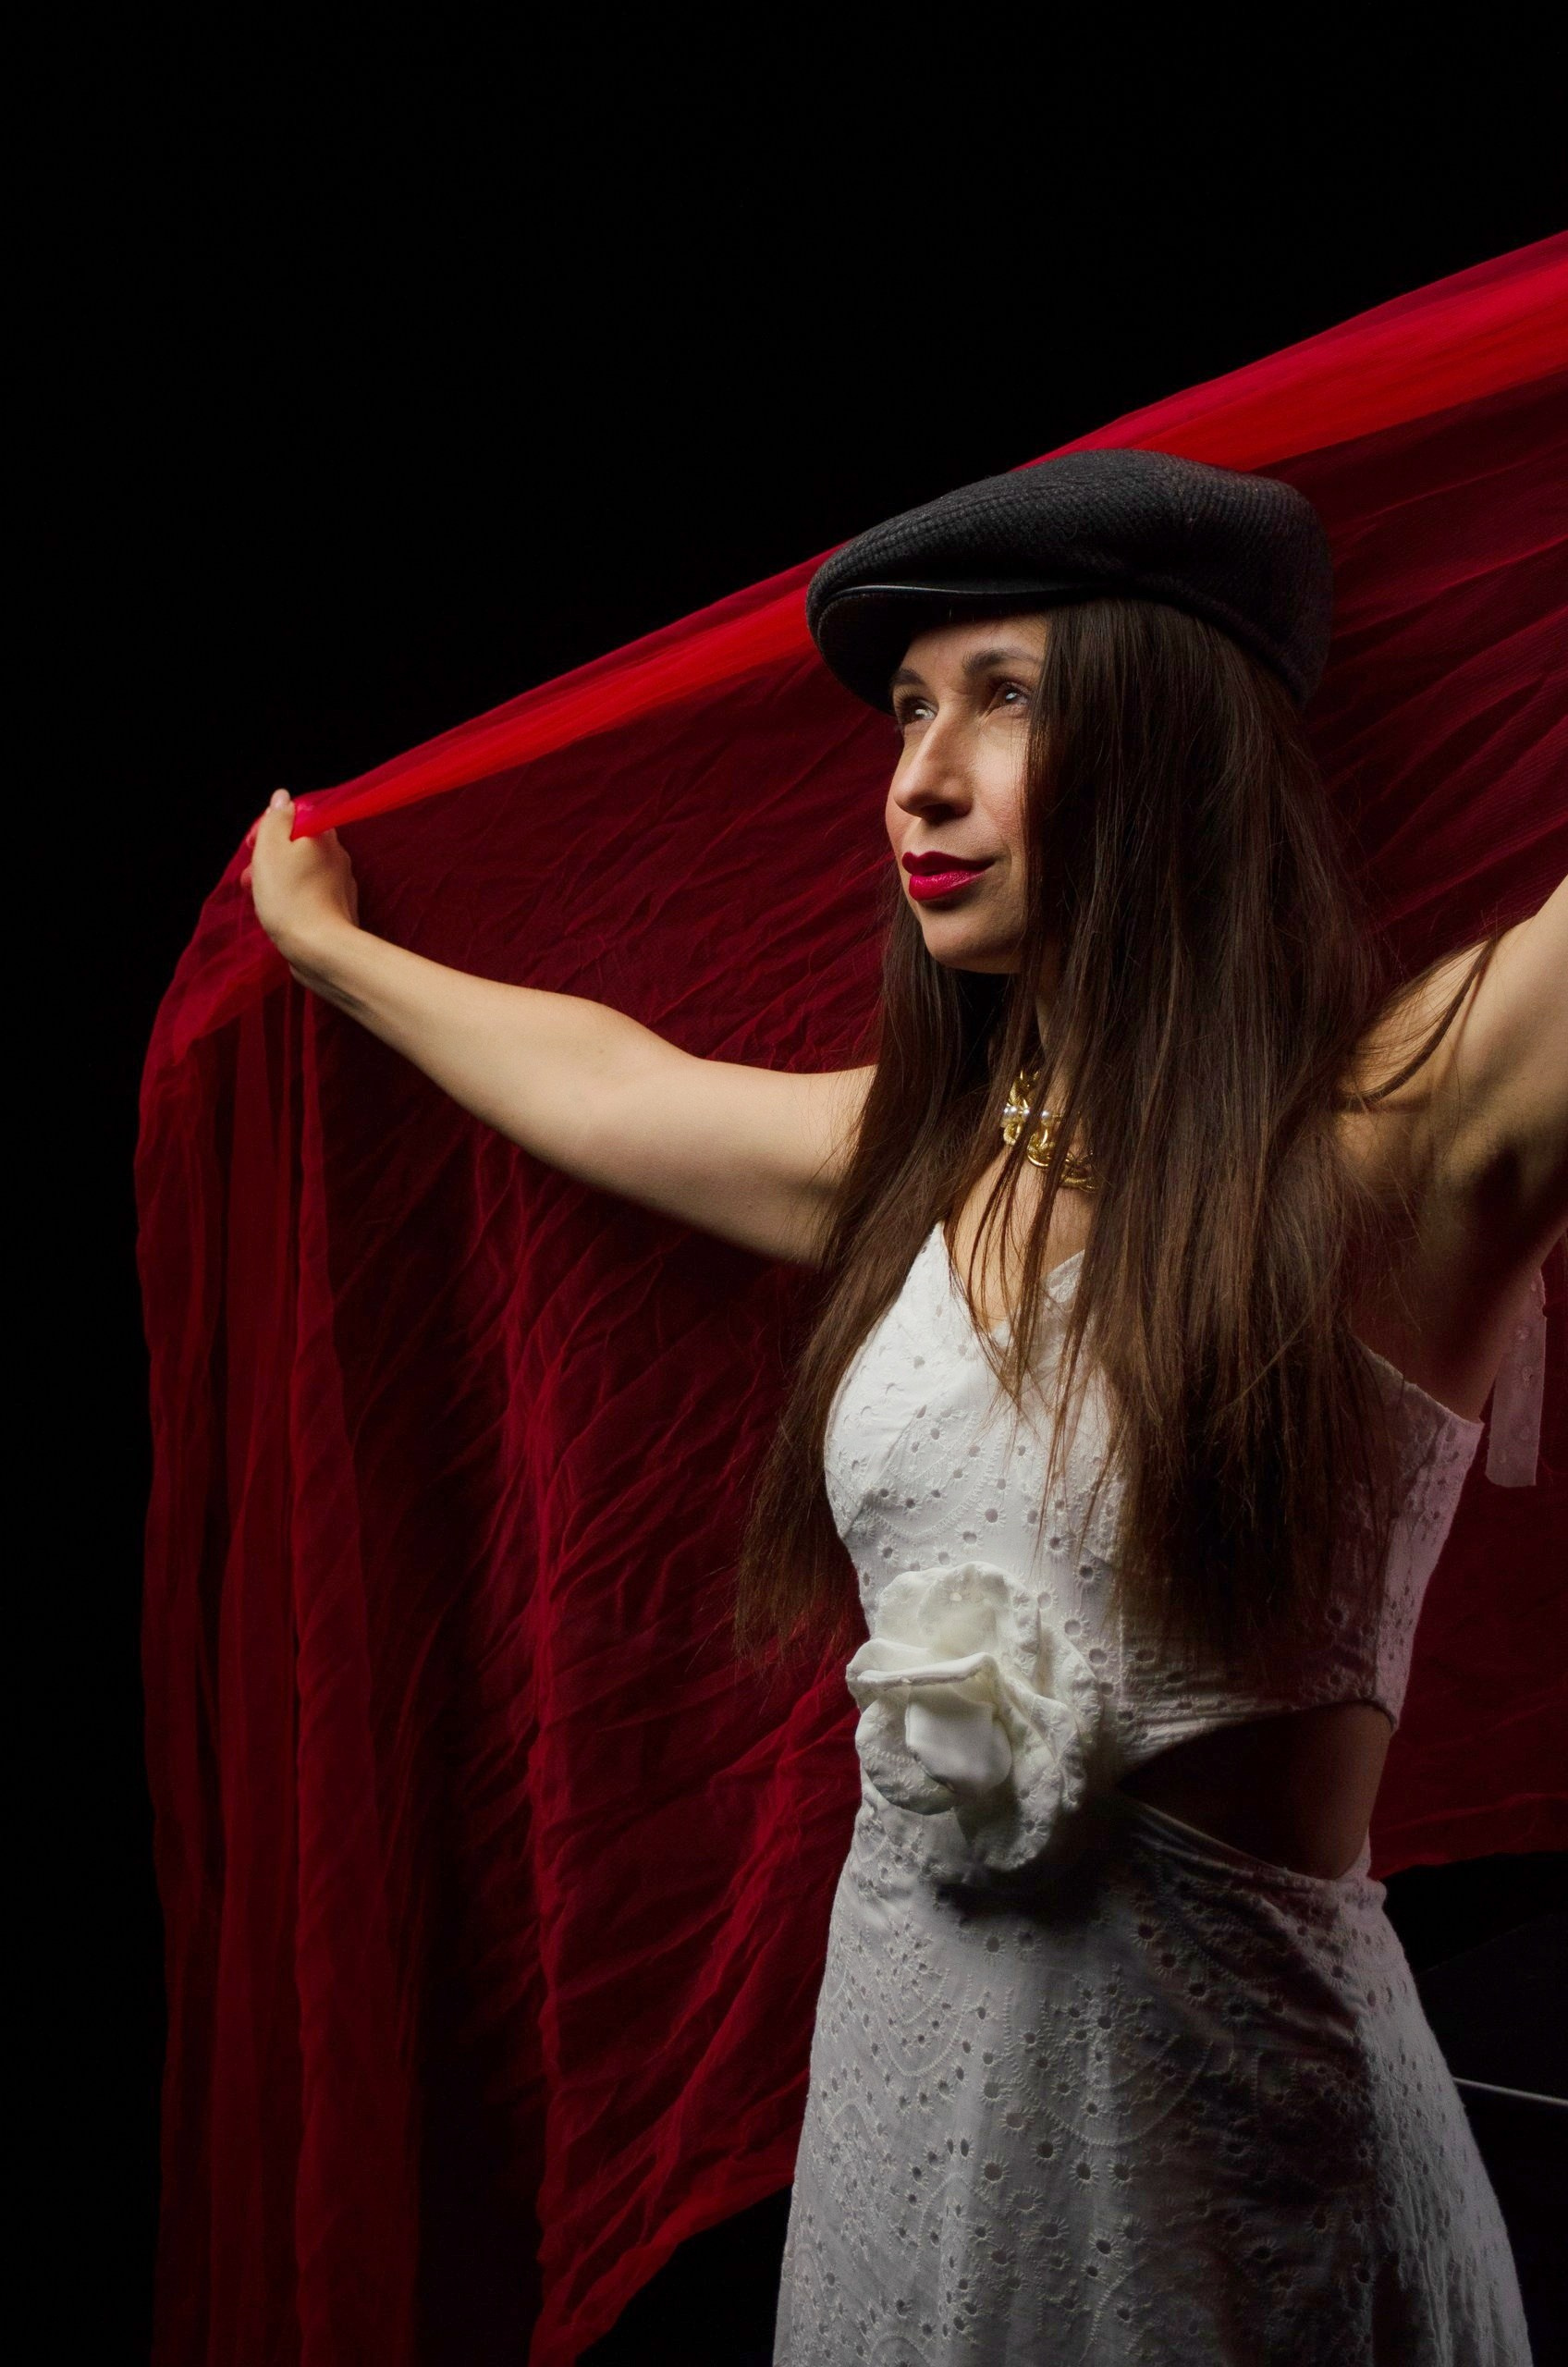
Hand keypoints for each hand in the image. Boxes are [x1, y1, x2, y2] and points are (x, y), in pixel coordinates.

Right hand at [242, 790, 359, 968]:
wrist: (320, 949)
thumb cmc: (290, 897)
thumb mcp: (271, 850)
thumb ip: (276, 820)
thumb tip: (282, 798)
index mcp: (324, 835)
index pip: (295, 817)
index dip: (269, 828)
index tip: (252, 846)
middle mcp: (338, 856)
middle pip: (297, 846)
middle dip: (269, 858)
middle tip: (250, 877)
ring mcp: (341, 884)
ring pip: (302, 872)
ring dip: (278, 880)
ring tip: (259, 899)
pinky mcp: (339, 910)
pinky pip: (310, 895)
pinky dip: (292, 899)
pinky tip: (279, 914)